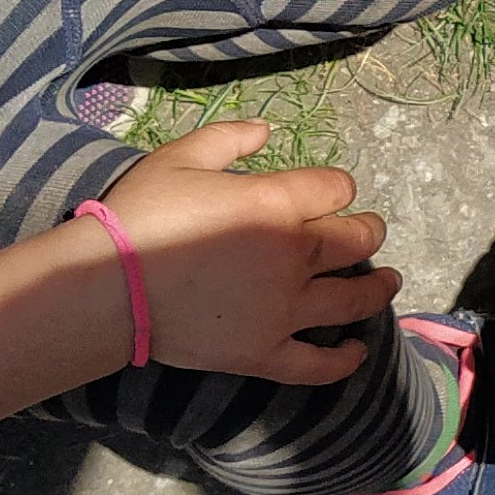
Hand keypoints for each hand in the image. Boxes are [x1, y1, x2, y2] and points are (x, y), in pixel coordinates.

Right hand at [99, 121, 402, 381]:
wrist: (106, 286)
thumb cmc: (141, 214)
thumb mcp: (180, 157)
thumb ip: (229, 139)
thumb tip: (267, 129)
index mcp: (277, 204)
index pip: (336, 189)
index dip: (339, 187)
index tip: (333, 191)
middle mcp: (294, 257)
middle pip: (357, 242)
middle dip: (369, 232)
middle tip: (370, 232)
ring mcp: (284, 310)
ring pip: (353, 300)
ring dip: (378, 288)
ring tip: (388, 281)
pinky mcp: (265, 353)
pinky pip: (317, 364)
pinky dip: (343, 360)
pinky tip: (357, 351)